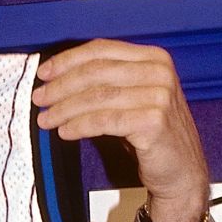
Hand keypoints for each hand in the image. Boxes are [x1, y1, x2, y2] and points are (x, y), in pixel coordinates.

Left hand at [33, 39, 209, 221]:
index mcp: (154, 58)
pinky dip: (79, 126)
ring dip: (65, 109)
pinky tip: (65, 132)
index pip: (102, 50)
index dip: (68, 60)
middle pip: (96, 72)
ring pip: (97, 97)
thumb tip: (58, 78)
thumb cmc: (153, 135)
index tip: (44, 73)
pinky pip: (104, 121)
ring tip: (46, 120)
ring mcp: (159, 96)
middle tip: (39, 99)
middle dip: (61, 86)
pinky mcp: (154, 121)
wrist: (181, 172)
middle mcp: (159, 72)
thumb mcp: (132, 98)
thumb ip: (107, 81)